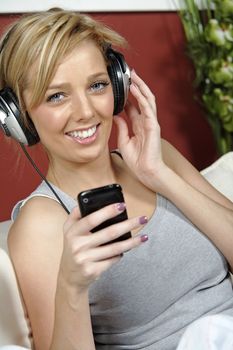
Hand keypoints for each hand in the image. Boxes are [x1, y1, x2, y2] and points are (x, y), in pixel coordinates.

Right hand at [59, 204, 147, 292]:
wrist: (69, 277)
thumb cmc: (73, 249)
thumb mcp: (69, 231)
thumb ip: (76, 215)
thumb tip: (87, 200)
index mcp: (73, 232)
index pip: (91, 219)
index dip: (107, 211)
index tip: (122, 205)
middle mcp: (78, 245)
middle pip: (109, 233)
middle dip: (128, 225)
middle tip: (142, 218)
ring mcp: (85, 259)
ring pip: (115, 248)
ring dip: (132, 242)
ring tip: (144, 236)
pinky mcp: (93, 271)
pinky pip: (113, 260)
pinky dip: (121, 254)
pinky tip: (127, 249)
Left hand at [114, 70, 165, 187]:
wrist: (146, 172)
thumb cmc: (137, 161)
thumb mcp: (124, 141)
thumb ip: (121, 128)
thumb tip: (115, 116)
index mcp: (138, 126)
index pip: (133, 107)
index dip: (127, 96)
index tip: (120, 87)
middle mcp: (145, 122)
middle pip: (142, 99)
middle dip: (136, 86)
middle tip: (129, 74)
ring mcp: (151, 123)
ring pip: (147, 99)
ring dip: (140, 87)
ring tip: (133, 76)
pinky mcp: (153, 125)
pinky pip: (148, 108)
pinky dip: (142, 97)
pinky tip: (135, 88)